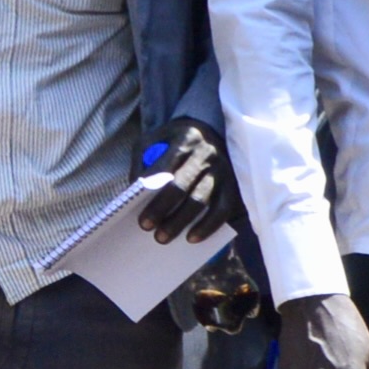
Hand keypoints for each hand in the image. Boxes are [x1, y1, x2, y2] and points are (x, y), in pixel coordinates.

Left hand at [138, 121, 232, 241]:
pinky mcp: (233, 184)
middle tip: (148, 229)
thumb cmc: (174, 141)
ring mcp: (222, 169)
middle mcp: (205, 153)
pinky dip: (208, 226)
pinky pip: (223, 209)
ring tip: (163, 238)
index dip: (153, 196)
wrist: (210, 131)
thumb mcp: (154, 140)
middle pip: (182, 187)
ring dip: (181, 222)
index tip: (142, 219)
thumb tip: (135, 191)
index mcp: (184, 139)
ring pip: (201, 200)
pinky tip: (192, 238)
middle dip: (163, 211)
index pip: (165, 170)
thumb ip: (142, 161)